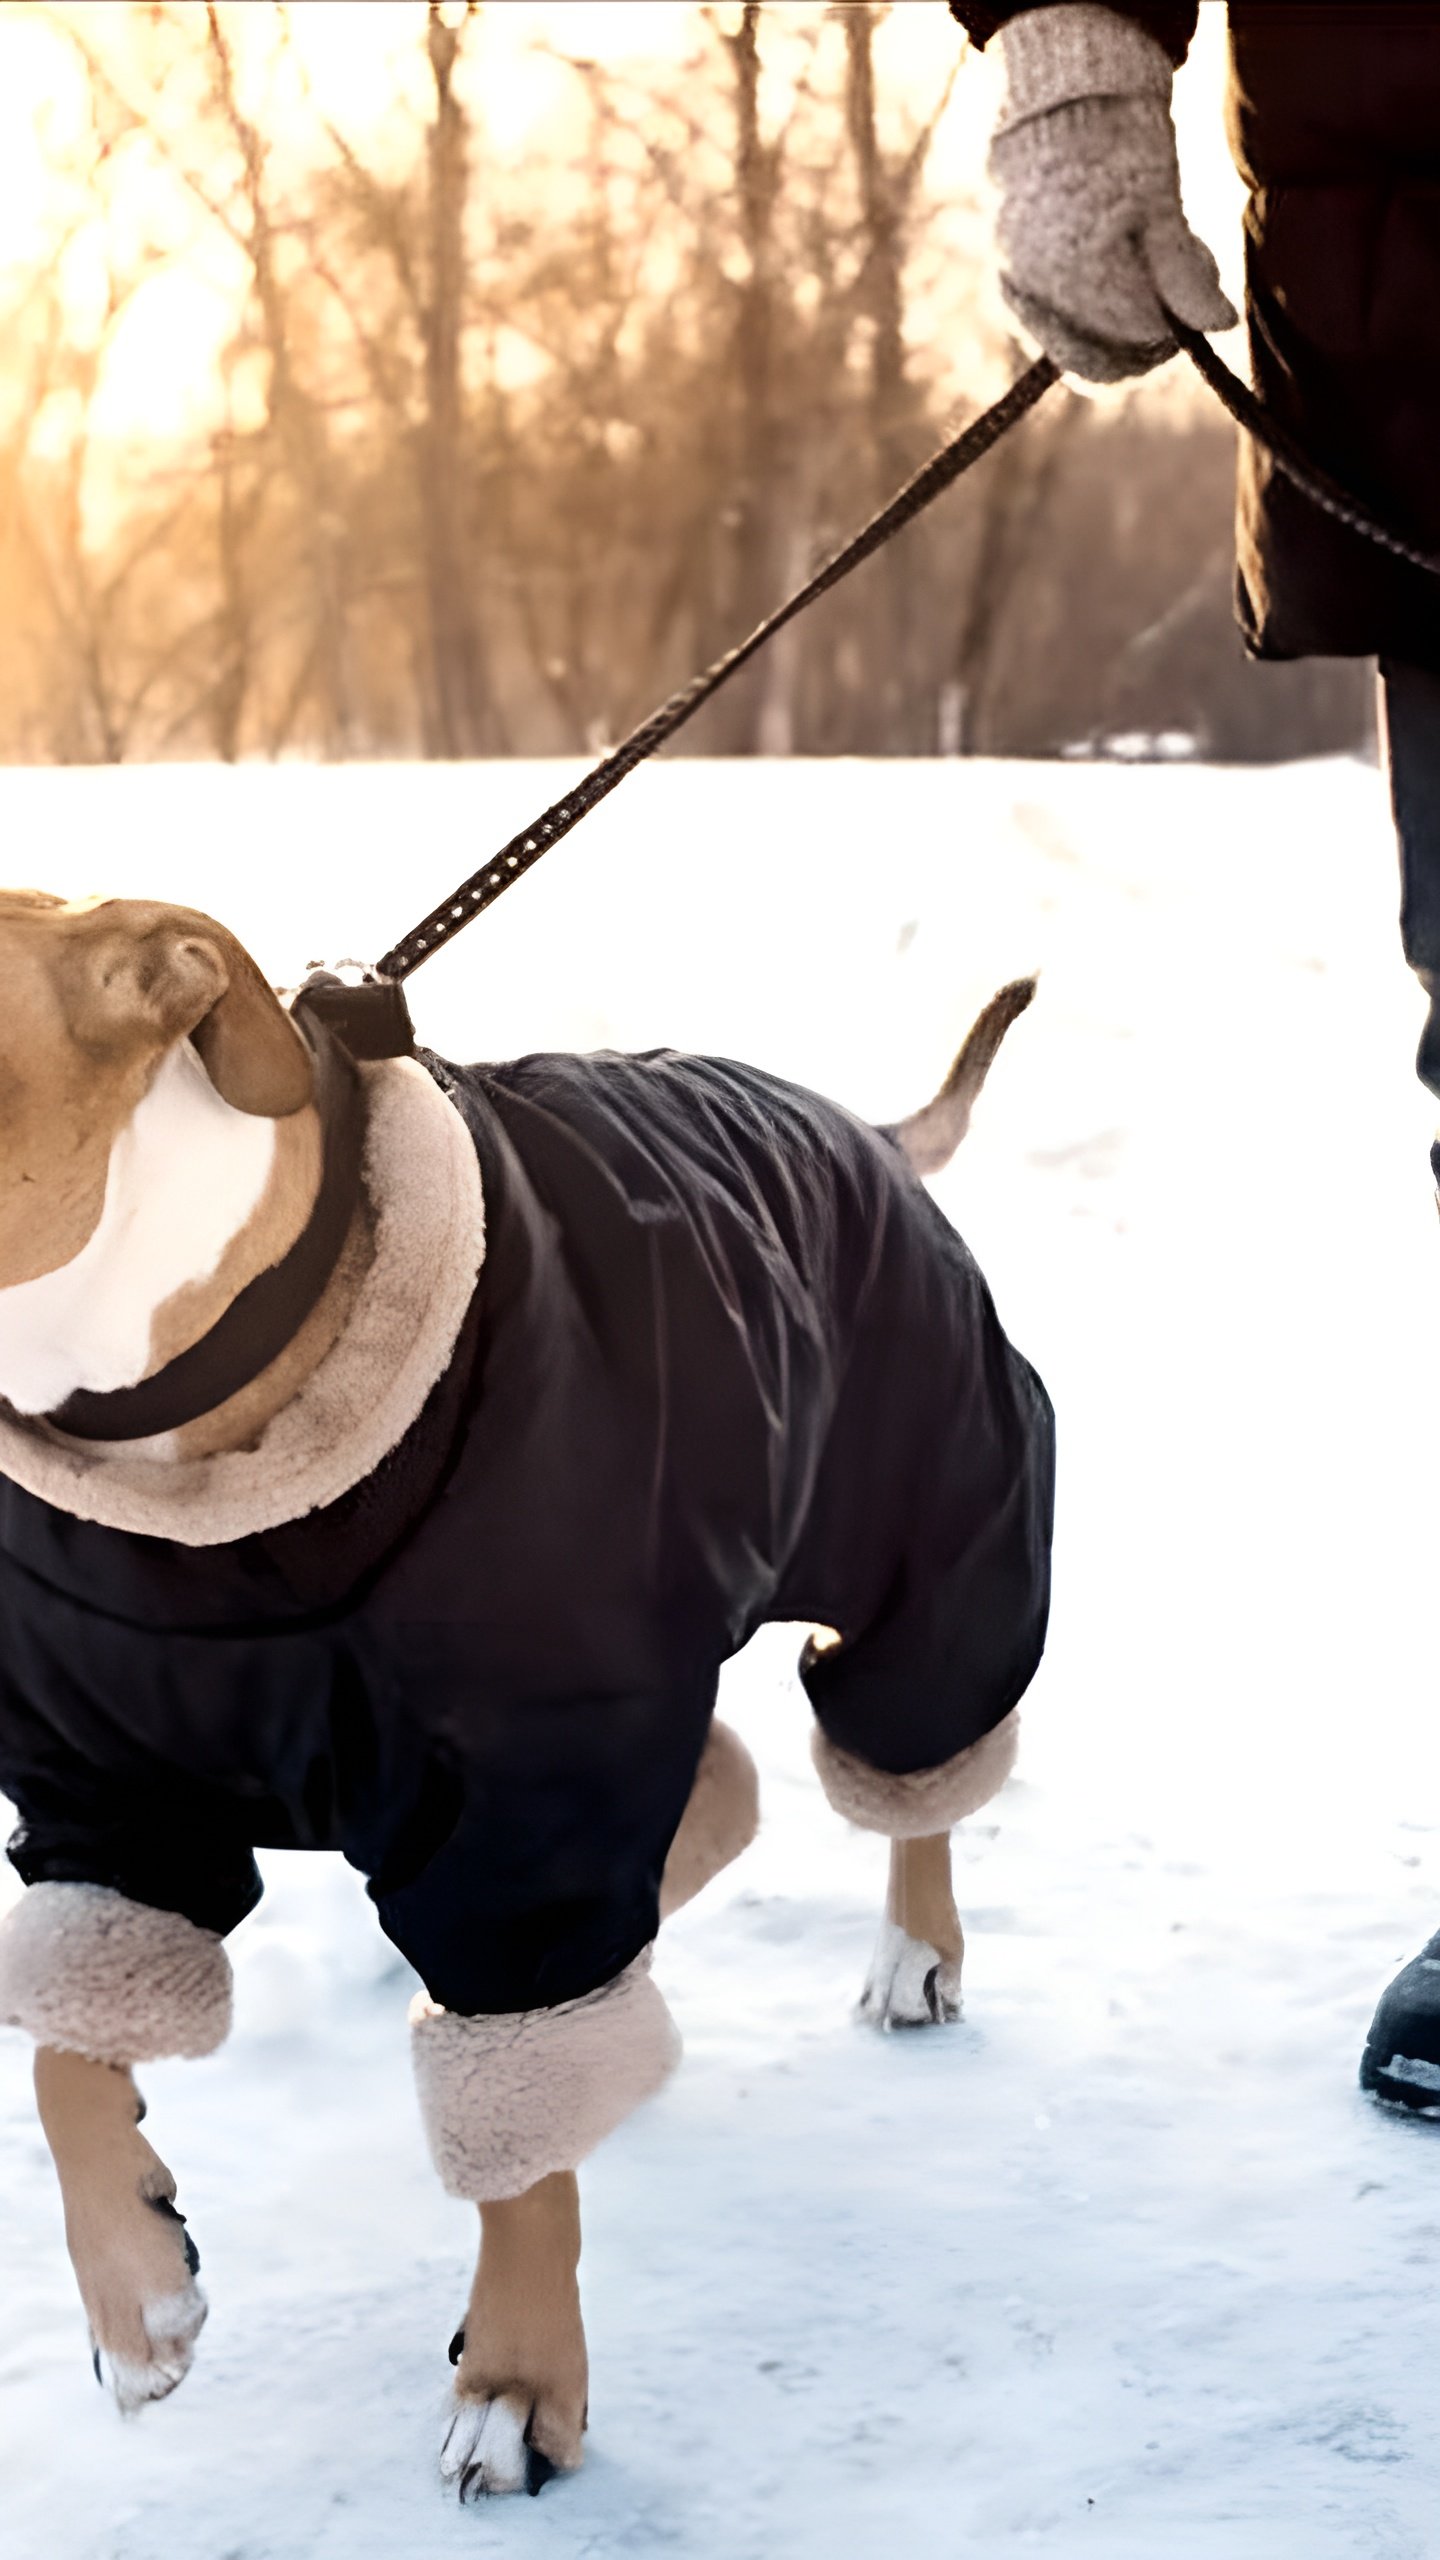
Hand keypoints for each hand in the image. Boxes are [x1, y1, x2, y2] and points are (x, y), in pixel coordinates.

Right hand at [988, 4, 1235, 384]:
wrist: (1058, 99)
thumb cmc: (1118, 142)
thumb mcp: (1163, 206)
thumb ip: (1186, 275)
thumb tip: (1220, 327)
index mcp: (1081, 270)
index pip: (1140, 335)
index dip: (1176, 330)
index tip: (1196, 301)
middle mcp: (1039, 290)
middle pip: (1102, 359)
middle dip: (1145, 341)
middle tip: (1174, 299)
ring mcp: (1016, 289)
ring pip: (1075, 349)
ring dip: (1116, 330)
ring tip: (1143, 272)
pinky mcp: (1008, 284)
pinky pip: (1051, 328)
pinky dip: (1087, 316)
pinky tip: (1111, 274)